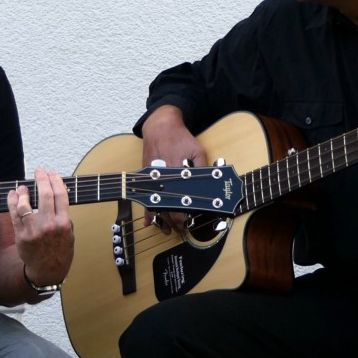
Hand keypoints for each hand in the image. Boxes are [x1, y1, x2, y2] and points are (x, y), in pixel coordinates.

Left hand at [10, 168, 73, 287]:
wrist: (48, 272)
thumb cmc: (60, 253)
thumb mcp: (70, 234)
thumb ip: (64, 216)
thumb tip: (56, 197)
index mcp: (64, 224)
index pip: (60, 195)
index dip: (56, 181)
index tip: (52, 174)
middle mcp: (49, 226)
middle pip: (45, 195)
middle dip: (41, 179)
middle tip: (39, 171)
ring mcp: (34, 230)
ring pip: (26, 204)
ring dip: (24, 191)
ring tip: (23, 187)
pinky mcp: (21, 235)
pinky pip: (15, 215)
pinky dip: (12, 202)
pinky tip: (13, 195)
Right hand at [140, 106, 206, 232]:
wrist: (160, 127)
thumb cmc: (180, 138)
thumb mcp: (197, 149)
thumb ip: (203, 166)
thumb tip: (211, 182)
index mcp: (177, 171)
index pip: (180, 200)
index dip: (184, 215)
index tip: (189, 222)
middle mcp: (164, 177)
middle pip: (167, 206)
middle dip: (175, 221)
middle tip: (182, 229)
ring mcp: (153, 178)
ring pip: (156, 205)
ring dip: (162, 220)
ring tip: (169, 231)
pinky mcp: (147, 177)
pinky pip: (147, 198)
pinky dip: (148, 212)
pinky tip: (149, 223)